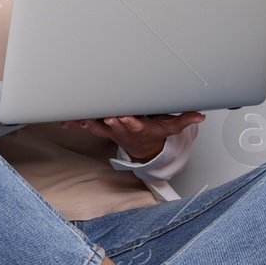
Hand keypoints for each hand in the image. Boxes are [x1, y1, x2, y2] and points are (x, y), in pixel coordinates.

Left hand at [57, 111, 205, 162]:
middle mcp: (123, 130)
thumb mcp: (170, 127)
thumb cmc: (154, 133)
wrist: (143, 148)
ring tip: (79, 119)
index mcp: (139, 128)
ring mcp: (111, 130)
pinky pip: (88, 126)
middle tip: (102, 116)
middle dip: (108, 120)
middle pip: (114, 124)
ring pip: (98, 126)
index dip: (129, 122)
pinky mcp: (103, 128)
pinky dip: (77, 124)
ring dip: (89, 123)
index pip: (134, 125)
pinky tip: (65, 122)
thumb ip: (184, 119)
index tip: (124, 117)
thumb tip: (200, 115)